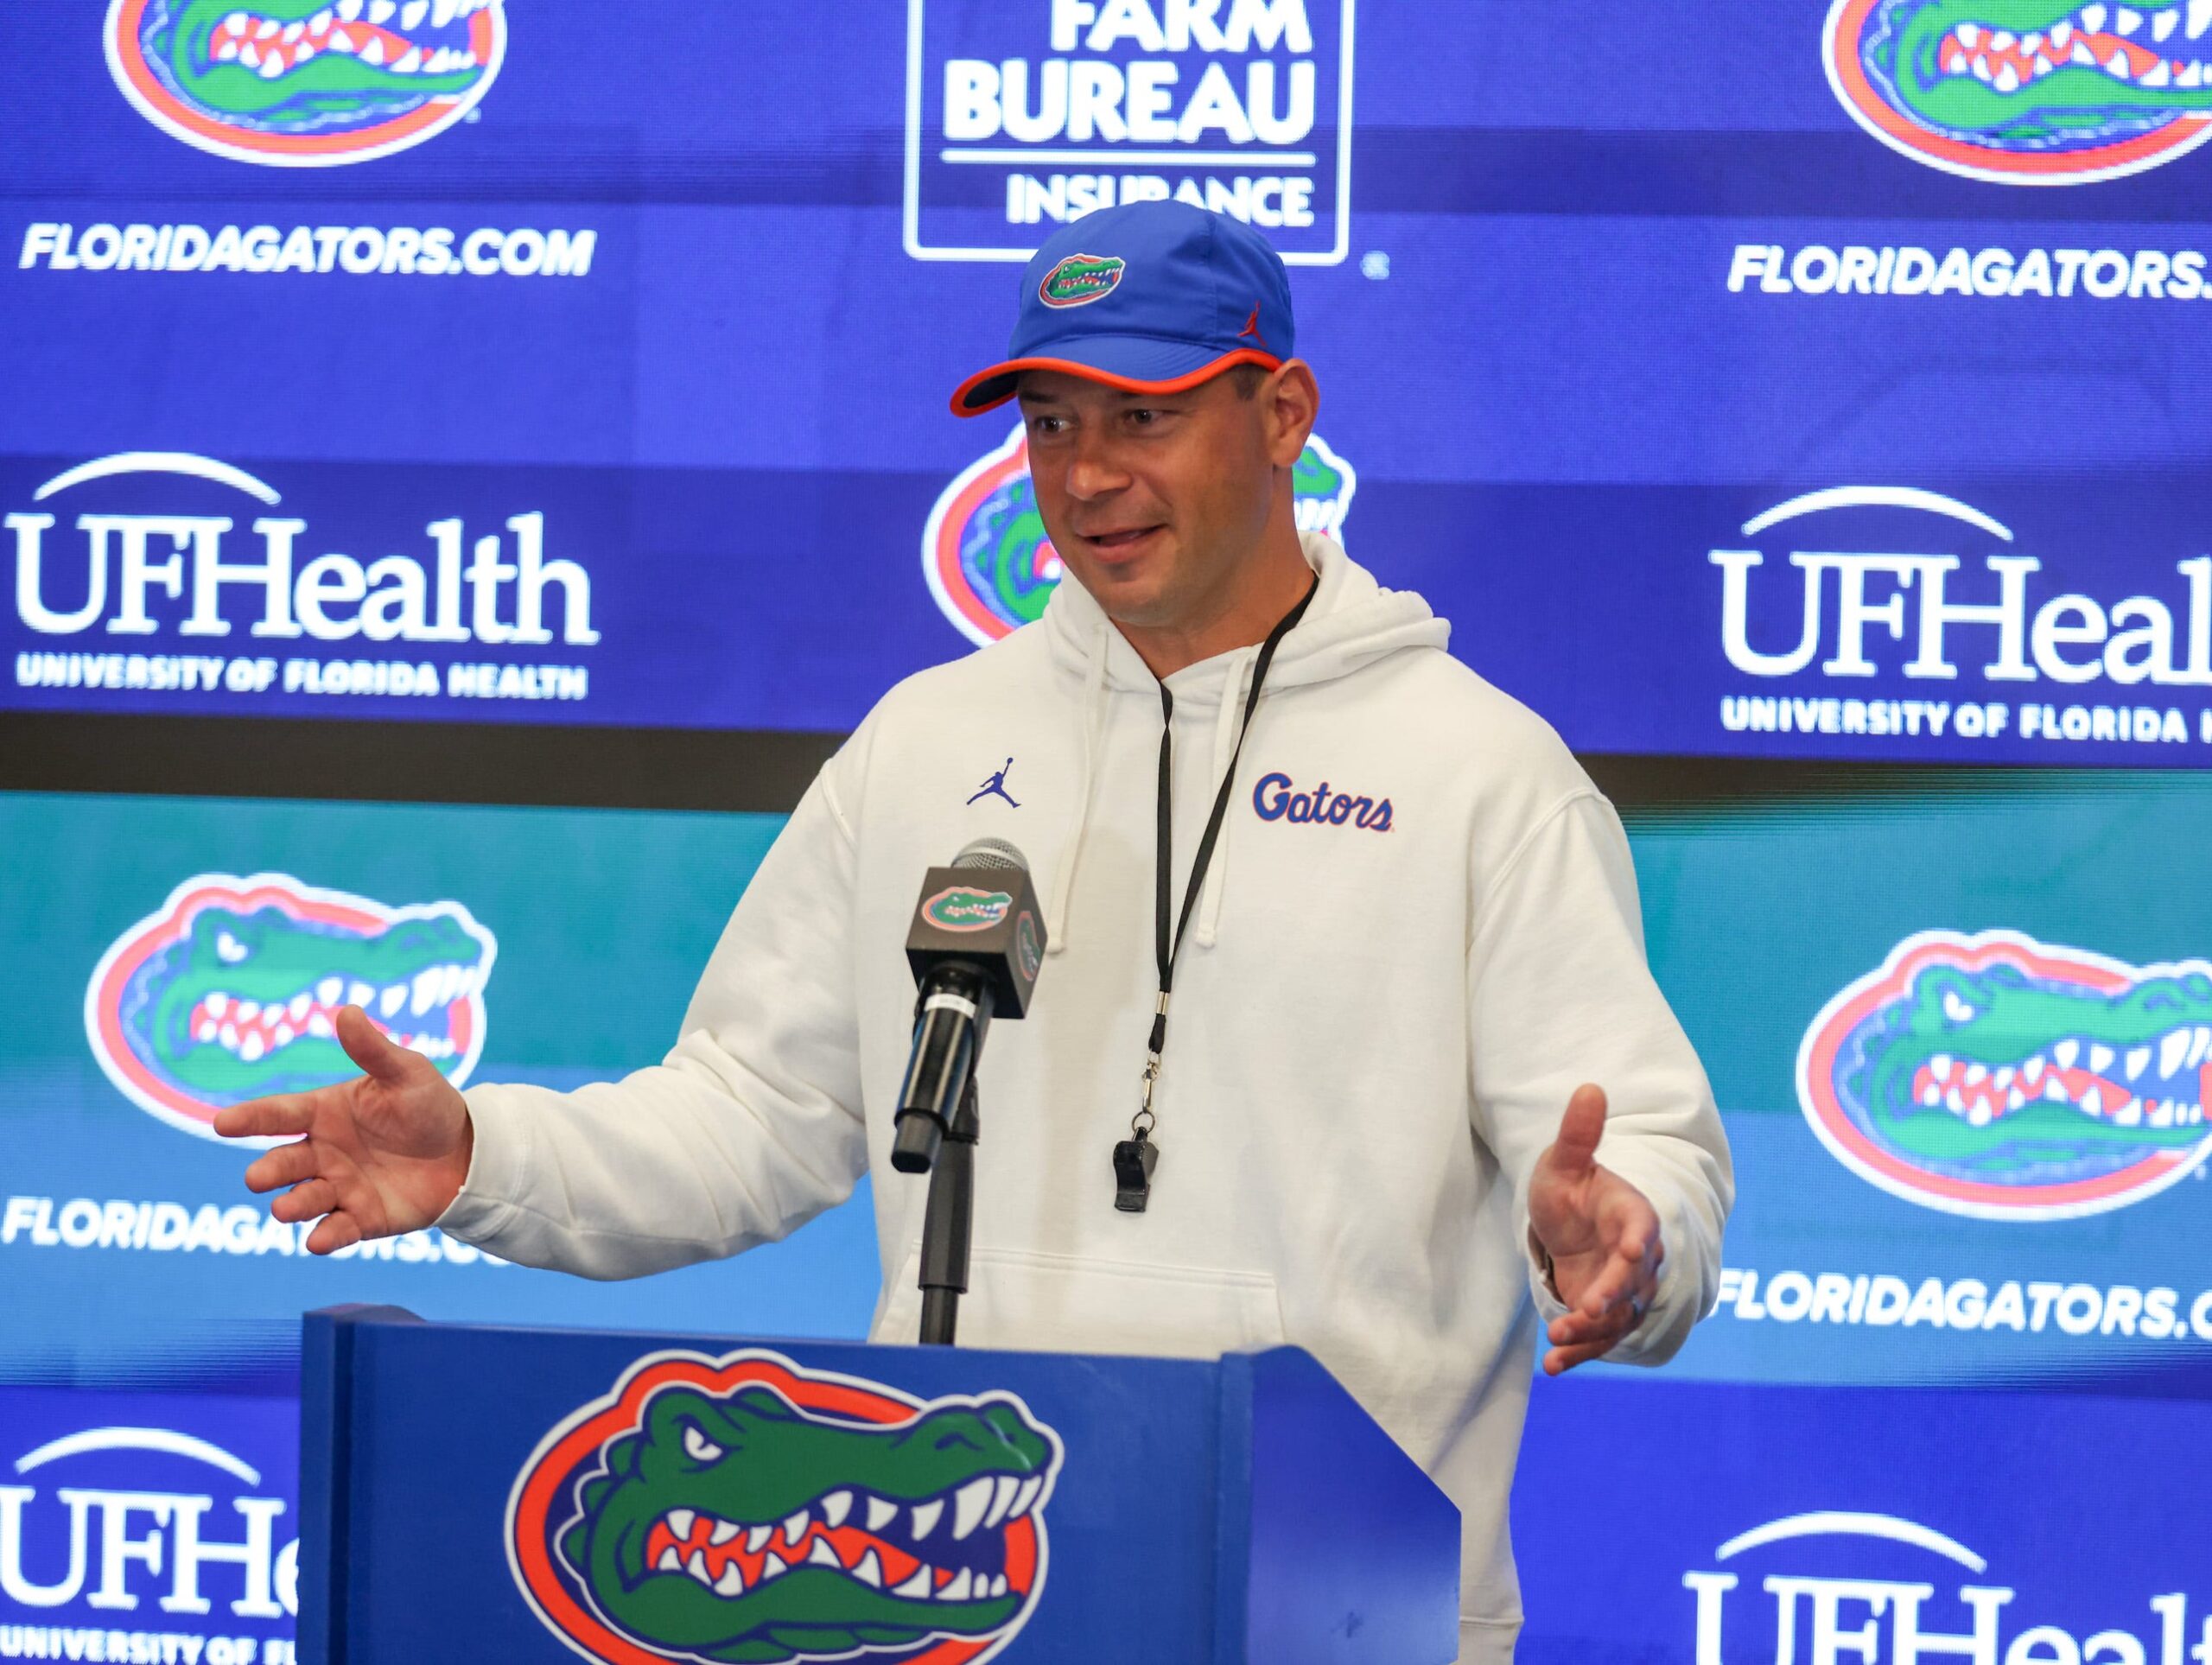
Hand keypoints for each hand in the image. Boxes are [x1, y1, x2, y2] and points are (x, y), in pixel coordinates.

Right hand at [212, 1005, 473, 1254]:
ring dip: (292, 1205)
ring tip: (283, 1209)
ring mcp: (339, 1187)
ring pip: (303, 1199)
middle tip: (257, 1177)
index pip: (279, 1113)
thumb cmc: (428, 1106)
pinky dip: (326, 1236)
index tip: (221, 1123)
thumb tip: (347, 1011)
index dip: (250, 1118)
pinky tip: (318, 1241)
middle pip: (284, 1162)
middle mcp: (322, 1152)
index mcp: (324, 1113)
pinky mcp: (361, 1218)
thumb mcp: (406, 1073)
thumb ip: (373, 1050)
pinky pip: (337, 1230)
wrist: (465, 1152)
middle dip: (268, 1171)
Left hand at [1526, 1083, 1662, 1375]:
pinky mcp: (1608, 1315)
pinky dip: (1579, 1354)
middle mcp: (1637, 1257)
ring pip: (1618, 1316)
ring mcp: (1625, 1290)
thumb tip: (1590, 1087)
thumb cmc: (1570, 1190)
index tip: (1633, 1249)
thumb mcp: (1564, 1163)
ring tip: (1558, 1341)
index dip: (1639, 1239)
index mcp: (1631, 1214)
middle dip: (1611, 1296)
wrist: (1570, 1228)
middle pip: (1634, 1281)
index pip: (1642, 1227)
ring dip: (1592, 1332)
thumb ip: (1578, 1134)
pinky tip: (1552, 1369)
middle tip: (1584, 1309)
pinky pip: (1600, 1338)